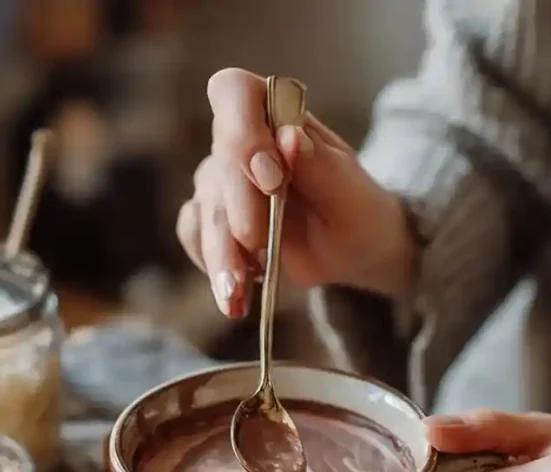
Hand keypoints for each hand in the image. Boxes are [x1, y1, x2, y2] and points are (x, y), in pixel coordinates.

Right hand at [177, 68, 416, 316]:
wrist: (351, 248)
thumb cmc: (355, 208)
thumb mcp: (349, 188)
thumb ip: (318, 163)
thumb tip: (289, 138)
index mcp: (274, 115)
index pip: (234, 95)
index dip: (242, 133)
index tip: (271, 178)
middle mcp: (239, 143)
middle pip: (218, 167)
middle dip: (237, 212)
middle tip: (259, 249)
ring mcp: (221, 183)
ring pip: (205, 212)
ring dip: (220, 256)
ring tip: (236, 294)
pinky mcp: (213, 222)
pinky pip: (194, 236)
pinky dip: (211, 267)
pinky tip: (233, 296)